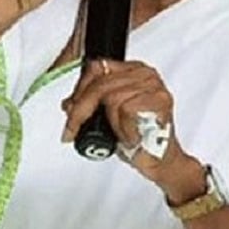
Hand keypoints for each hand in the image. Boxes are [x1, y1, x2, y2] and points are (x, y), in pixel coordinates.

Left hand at [61, 60, 199, 195]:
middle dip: (81, 110)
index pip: (97, 67)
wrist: (160, 160)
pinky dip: (123, 128)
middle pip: (100, 84)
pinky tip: (131, 136)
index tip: (70, 109)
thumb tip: (68, 104)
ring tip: (118, 135)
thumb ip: (90, 105)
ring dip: (109, 122)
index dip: (79, 89)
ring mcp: (154, 85)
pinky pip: (125, 109)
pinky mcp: (158, 100)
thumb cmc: (139, 139)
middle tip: (72, 130)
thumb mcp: (108, 118)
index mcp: (132, 70)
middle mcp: (145, 73)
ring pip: (111, 97)